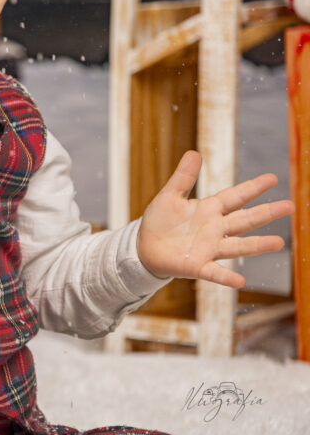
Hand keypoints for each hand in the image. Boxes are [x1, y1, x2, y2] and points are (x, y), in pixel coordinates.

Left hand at [136, 150, 292, 286]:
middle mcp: (215, 229)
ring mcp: (209, 249)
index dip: (252, 188)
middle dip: (266, 213)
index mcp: (210, 209)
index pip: (235, 196)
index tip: (273, 178)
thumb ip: (183, 177)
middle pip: (244, 220)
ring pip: (238, 246)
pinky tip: (240, 281)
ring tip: (279, 243)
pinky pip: (215, 272)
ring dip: (257, 245)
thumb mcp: (170, 195)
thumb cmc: (161, 221)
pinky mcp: (197, 266)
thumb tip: (194, 152)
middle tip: (290, 206)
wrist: (145, 247)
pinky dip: (227, 277)